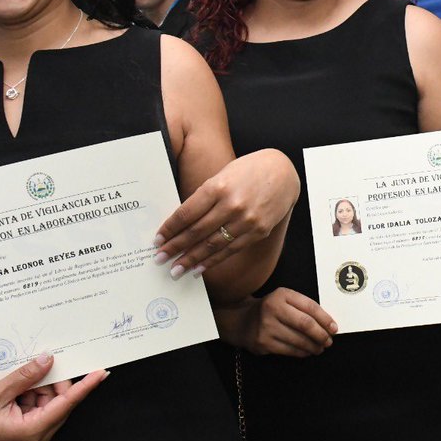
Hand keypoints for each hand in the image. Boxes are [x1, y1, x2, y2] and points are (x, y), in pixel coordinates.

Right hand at [0, 354, 105, 440]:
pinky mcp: (27, 435)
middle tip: (37, 367)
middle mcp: (37, 438)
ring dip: (39, 389)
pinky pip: (39, 409)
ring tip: (16, 385)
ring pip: (50, 404)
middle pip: (59, 402)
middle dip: (51, 383)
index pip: (67, 404)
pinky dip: (32, 396)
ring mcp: (33, 438)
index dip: (85, 386)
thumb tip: (47, 360)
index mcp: (31, 431)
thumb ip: (24, 377)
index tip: (101, 373)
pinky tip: (15, 392)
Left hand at [154, 149, 297, 275]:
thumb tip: (182, 222)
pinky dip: (213, 260)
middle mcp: (232, 205)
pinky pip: (231, 250)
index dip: (170, 229)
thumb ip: (204, 197)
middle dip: (175, 247)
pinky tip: (199, 268)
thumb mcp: (222, 175)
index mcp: (218, 186)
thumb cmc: (249, 171)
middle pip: (196, 232)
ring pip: (212, 245)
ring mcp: (246, 220)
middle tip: (159, 259)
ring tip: (175, 269)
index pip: (186, 213)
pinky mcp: (258, 231)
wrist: (283, 172)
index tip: (158, 240)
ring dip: (191, 259)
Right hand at [246, 288, 337, 356]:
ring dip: (313, 346)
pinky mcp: (263, 343)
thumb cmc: (271, 310)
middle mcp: (273, 309)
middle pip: (305, 324)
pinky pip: (289, 350)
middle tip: (329, 341)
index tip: (334, 328)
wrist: (242, 321)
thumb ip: (303, 307)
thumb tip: (327, 323)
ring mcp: (267, 327)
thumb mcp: (284, 300)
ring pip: (298, 340)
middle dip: (321, 335)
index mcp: (281, 295)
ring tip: (320, 347)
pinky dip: (302, 352)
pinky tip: (307, 351)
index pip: (310, 307)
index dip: (325, 319)